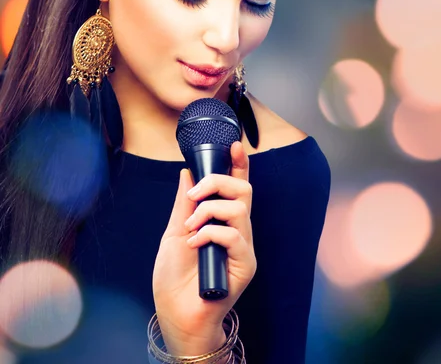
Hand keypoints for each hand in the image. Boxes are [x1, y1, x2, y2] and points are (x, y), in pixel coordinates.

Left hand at [152, 141, 255, 355]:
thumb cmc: (174, 280)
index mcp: (221, 221)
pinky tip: (195, 245)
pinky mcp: (245, 264)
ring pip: (239, 208)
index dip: (238, 164)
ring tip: (191, 228)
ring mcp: (243, 247)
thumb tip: (188, 173)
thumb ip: (184, 204)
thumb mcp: (173, 233)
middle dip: (217, 182)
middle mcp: (237, 230)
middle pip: (244, 190)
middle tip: (194, 194)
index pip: (236, 186)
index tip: (234, 145)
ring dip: (209, 210)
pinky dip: (210, 233)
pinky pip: (233, 235)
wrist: (175, 316)